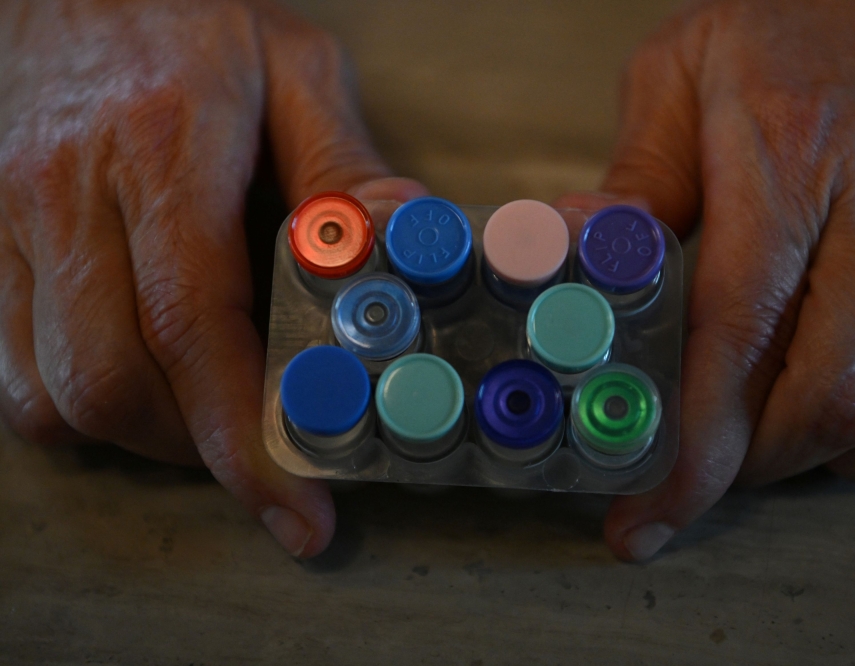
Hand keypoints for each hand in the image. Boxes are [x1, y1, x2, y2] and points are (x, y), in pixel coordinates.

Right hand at [0, 0, 425, 556]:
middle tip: (268, 463)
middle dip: (199, 452)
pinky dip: (83, 411)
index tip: (297, 510)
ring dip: (145, 440)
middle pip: (113, 383)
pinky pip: (11, 371)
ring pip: (55, 395)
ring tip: (212, 430)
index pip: (193, 325)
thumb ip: (347, 167)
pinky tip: (145, 388)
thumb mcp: (291, 68)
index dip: (244, 438)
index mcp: (161, 148)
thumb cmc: (187, 17)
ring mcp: (11, 223)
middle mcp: (68, 195)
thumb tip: (409, 247)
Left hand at [560, 0, 854, 559]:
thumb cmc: (793, 23)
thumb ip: (635, 176)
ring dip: (836, 455)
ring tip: (776, 442)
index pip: (738, 331)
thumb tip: (570, 250)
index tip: (649, 516)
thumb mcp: (683, 73)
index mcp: (789, 161)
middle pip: (833, 394)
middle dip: (757, 467)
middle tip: (701, 475)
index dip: (694, 446)